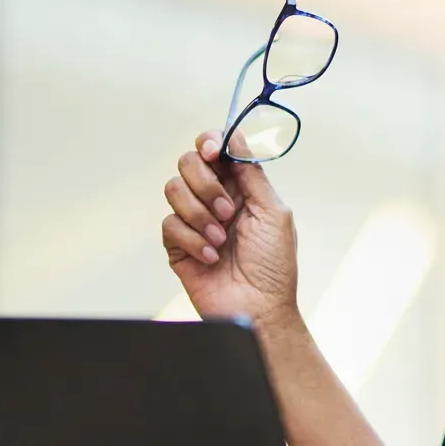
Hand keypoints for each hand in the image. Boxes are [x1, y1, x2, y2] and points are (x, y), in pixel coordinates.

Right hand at [162, 130, 298, 326]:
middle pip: (189, 163)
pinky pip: (169, 224)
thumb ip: (253, 174)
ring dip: (200, 213)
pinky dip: (192, 239)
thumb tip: (236, 138)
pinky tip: (211, 256)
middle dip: (205, 183)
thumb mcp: (274, 213)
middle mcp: (215, 199)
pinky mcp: (177, 244)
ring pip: (173, 189)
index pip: (217, 150)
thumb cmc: (274, 266)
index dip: (210, 142)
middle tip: (227, 211)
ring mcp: (194, 220)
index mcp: (241, 188)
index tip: (213, 151)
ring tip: (221, 239)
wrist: (259, 307)